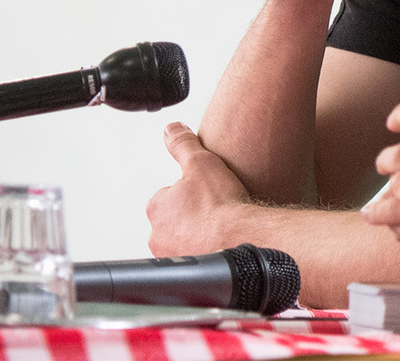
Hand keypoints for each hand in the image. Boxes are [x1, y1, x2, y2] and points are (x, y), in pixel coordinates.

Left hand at [146, 122, 251, 255]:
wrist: (242, 238)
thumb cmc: (221, 206)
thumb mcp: (201, 162)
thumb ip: (182, 143)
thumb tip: (172, 129)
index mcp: (157, 206)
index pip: (169, 195)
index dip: (190, 193)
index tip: (206, 195)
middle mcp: (157, 235)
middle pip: (175, 220)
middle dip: (192, 216)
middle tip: (214, 211)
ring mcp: (171, 255)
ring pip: (184, 240)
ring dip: (198, 235)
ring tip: (220, 228)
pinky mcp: (188, 270)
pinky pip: (195, 258)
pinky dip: (206, 252)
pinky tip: (221, 245)